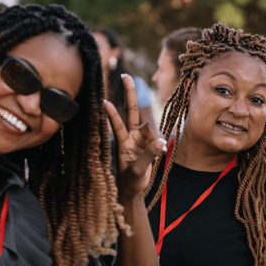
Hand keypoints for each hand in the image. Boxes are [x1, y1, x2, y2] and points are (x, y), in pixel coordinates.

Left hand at [107, 74, 166, 198]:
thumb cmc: (130, 181)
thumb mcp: (137, 172)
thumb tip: (160, 142)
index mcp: (122, 142)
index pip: (117, 124)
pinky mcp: (149, 142)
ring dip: (156, 135)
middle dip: (130, 92)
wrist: (133, 189)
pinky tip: (162, 151)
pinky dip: (161, 142)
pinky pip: (158, 136)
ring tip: (159, 151)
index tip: (104, 102)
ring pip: (151, 126)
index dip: (111, 114)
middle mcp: (131, 136)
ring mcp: (140, 138)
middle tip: (126, 75)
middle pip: (131, 110)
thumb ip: (148, 156)